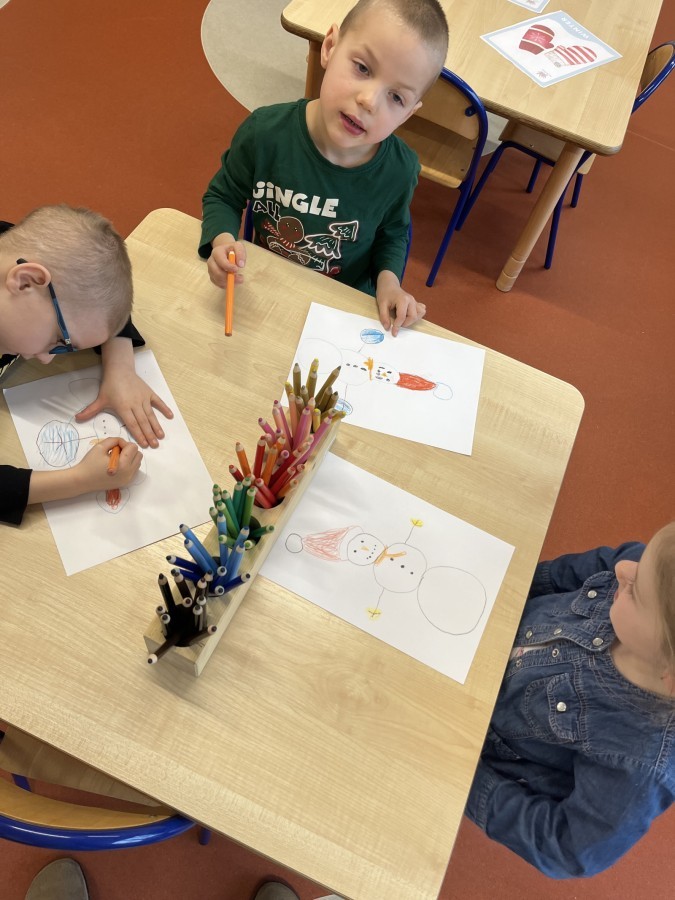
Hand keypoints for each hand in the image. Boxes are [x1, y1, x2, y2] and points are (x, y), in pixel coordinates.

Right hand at [27, 437, 142, 504]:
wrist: (82, 481)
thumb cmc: (89, 463)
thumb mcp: (100, 446)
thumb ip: (114, 440)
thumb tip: (122, 441)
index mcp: (123, 464)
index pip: (133, 447)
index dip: (123, 443)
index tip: (114, 446)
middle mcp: (128, 473)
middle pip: (139, 455)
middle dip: (129, 450)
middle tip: (116, 451)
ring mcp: (128, 479)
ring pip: (138, 462)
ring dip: (130, 457)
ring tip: (116, 458)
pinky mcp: (125, 483)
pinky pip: (134, 470)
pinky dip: (129, 465)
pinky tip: (117, 465)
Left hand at [76, 336, 172, 447]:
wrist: (119, 369)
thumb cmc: (110, 385)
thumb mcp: (100, 399)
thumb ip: (90, 410)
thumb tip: (76, 419)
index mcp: (124, 407)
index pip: (132, 424)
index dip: (138, 434)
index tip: (144, 444)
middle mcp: (135, 404)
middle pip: (143, 422)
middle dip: (149, 434)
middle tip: (155, 445)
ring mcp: (143, 398)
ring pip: (151, 415)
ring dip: (156, 426)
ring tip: (161, 436)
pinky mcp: (149, 393)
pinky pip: (158, 402)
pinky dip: (164, 408)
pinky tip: (170, 416)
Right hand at [207, 234, 245, 288]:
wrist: (225, 252)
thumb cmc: (232, 250)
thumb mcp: (238, 246)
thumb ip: (240, 253)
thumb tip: (241, 265)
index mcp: (216, 252)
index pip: (220, 261)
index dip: (228, 266)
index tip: (237, 269)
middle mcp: (211, 261)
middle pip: (217, 272)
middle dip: (228, 277)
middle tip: (241, 278)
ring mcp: (210, 270)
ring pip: (218, 279)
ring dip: (229, 282)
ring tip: (239, 279)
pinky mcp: (212, 277)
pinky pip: (218, 284)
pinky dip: (227, 285)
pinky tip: (233, 281)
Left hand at [376, 271, 426, 336]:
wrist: (389, 284)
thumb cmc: (385, 293)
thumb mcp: (381, 304)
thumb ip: (384, 316)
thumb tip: (387, 328)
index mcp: (403, 300)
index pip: (402, 317)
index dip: (397, 326)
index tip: (393, 332)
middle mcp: (411, 300)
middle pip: (413, 317)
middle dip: (405, 324)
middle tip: (397, 324)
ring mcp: (415, 301)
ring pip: (419, 314)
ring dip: (412, 320)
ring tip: (403, 320)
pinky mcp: (416, 303)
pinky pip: (421, 311)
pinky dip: (417, 316)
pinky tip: (409, 316)